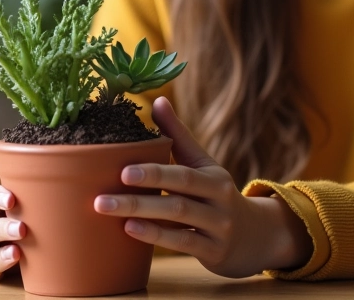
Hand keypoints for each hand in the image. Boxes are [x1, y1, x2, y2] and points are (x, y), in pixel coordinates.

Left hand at [94, 96, 312, 277]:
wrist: (253, 236)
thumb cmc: (216, 194)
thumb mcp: (202, 165)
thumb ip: (178, 135)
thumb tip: (158, 99)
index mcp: (214, 177)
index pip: (183, 172)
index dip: (154, 171)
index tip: (123, 169)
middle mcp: (219, 201)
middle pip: (178, 197)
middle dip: (139, 196)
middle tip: (101, 197)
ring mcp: (218, 228)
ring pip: (178, 220)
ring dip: (141, 215)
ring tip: (108, 211)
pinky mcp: (214, 253)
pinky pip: (183, 243)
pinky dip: (156, 237)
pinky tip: (130, 230)